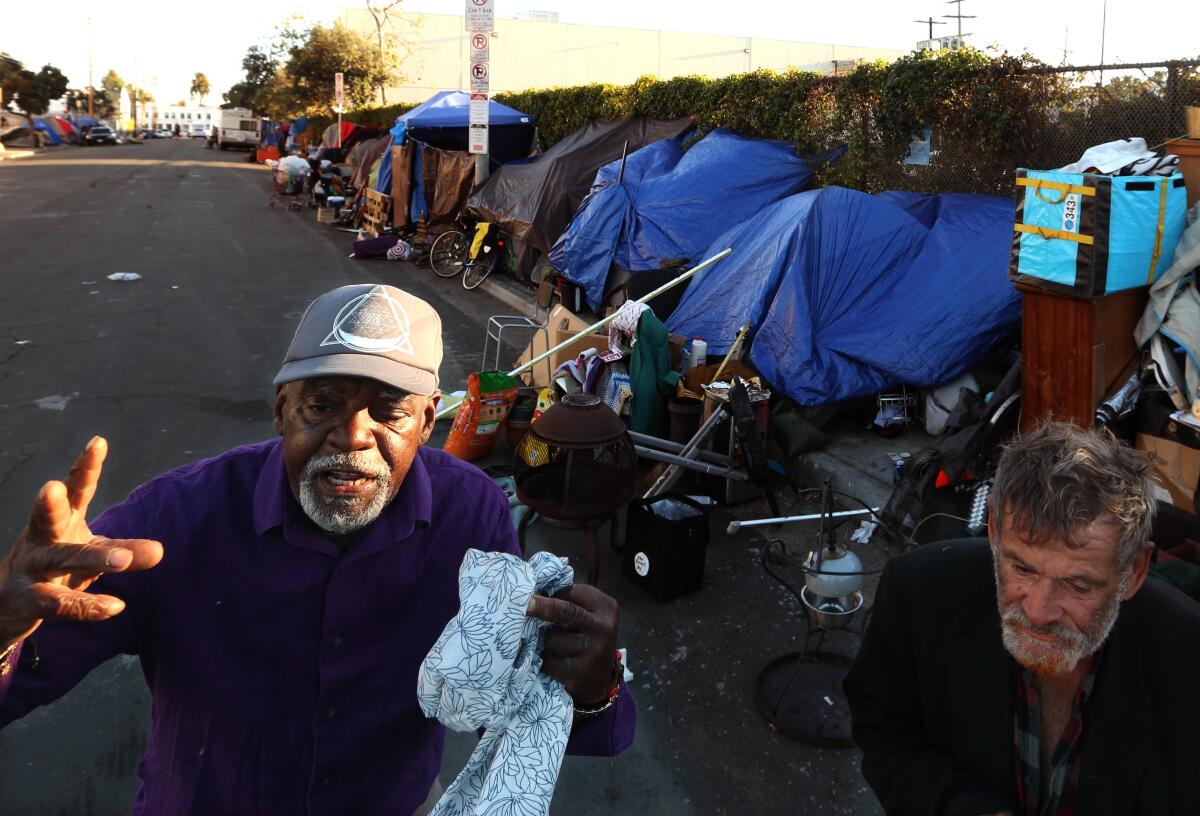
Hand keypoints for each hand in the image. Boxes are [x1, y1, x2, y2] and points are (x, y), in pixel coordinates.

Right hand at [0, 437, 162, 646]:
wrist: (12, 603)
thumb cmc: (59, 563)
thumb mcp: (91, 551)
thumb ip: (124, 548)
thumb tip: (160, 551)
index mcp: (62, 519)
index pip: (76, 488)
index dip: (85, 466)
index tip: (98, 442)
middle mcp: (43, 539)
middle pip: (48, 518)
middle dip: (50, 503)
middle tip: (53, 486)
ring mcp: (34, 569)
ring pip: (59, 561)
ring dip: (91, 559)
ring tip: (122, 561)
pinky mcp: (32, 600)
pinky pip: (60, 603)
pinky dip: (88, 606)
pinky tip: (115, 606)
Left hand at [526, 584, 618, 703]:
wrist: (600, 678)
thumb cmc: (586, 638)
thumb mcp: (589, 616)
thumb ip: (570, 603)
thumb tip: (533, 594)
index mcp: (606, 607)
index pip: (573, 593)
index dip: (553, 595)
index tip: (542, 598)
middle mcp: (603, 627)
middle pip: (566, 612)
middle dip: (542, 607)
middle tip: (524, 603)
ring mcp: (594, 650)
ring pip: (553, 639)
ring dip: (545, 642)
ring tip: (554, 647)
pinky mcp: (581, 672)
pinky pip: (550, 661)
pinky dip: (545, 661)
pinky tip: (552, 662)